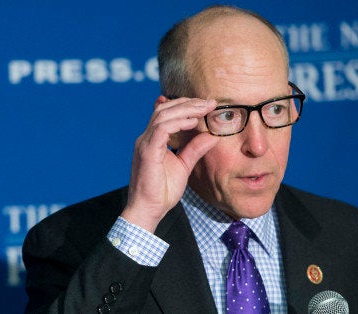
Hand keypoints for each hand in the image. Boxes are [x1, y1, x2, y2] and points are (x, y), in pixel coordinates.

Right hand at [121, 96, 218, 232]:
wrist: (148, 210)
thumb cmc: (162, 192)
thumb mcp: (184, 166)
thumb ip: (195, 149)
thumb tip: (212, 135)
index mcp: (153, 140)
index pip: (166, 113)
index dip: (186, 105)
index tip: (207, 104)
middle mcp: (146, 138)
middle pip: (164, 109)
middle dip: (188, 103)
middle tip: (209, 102)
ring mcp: (144, 144)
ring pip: (163, 115)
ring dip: (185, 109)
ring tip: (204, 109)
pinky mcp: (147, 152)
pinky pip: (161, 129)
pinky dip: (177, 123)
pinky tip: (192, 122)